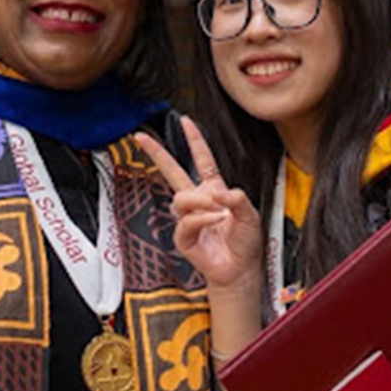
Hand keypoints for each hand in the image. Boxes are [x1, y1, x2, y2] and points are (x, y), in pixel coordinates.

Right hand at [134, 116, 262, 292]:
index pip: (202, 159)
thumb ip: (237, 200)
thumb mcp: (250, 215)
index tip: (185, 121)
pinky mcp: (183, 236)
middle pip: (172, 171)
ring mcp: (188, 218)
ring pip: (181, 198)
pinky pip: (186, 221)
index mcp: (214, 190)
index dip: (194, 140)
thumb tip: (219, 193)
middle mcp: (198, 201)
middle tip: (140, 137)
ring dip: (199, 202)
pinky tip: (214, 220)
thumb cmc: (245, 243)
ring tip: (216, 212)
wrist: (240, 269)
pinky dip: (202, 218)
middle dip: (156, 153)